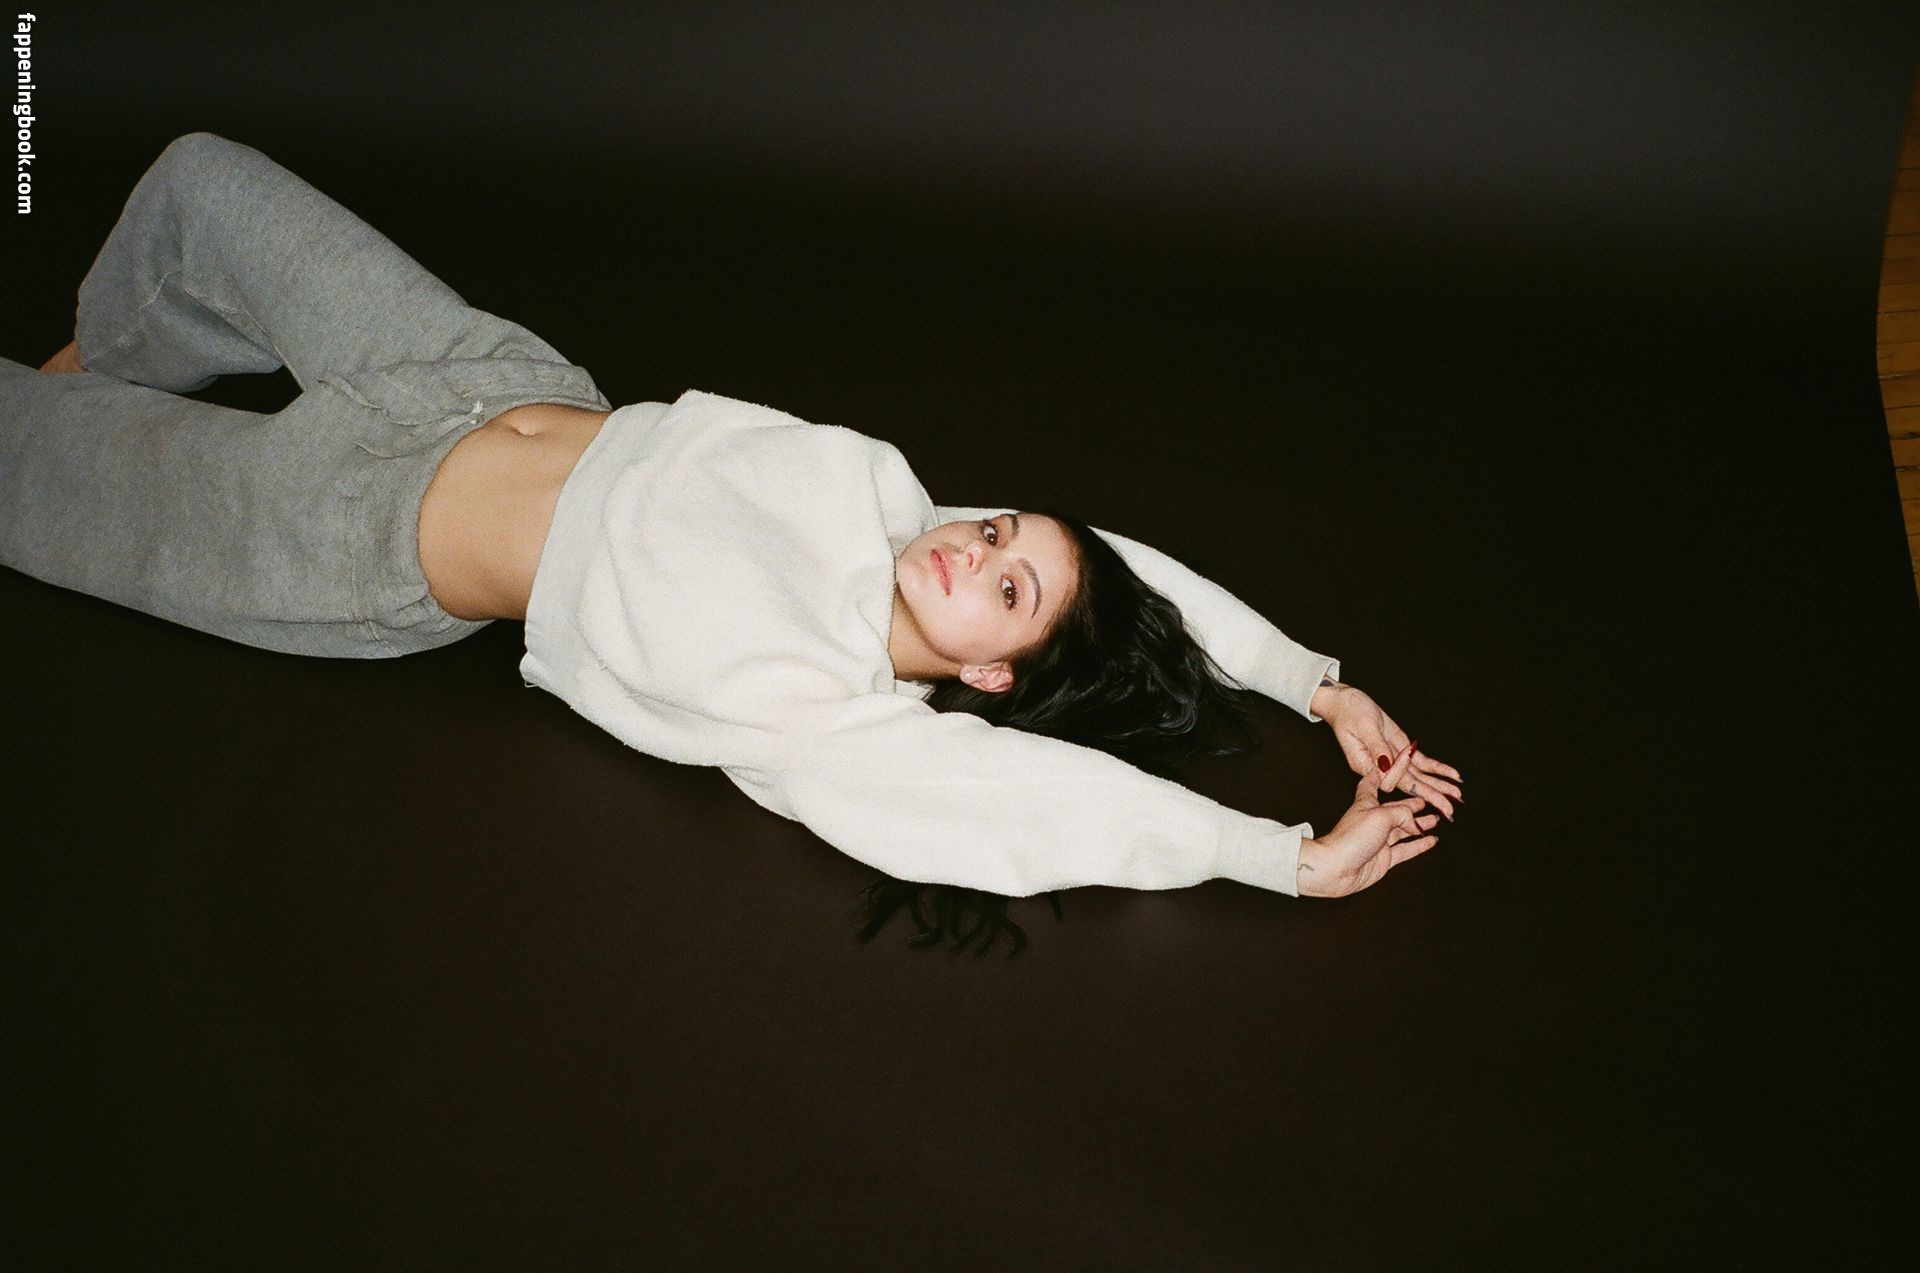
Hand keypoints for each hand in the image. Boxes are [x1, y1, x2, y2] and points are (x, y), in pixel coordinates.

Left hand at [1296, 761, 1439, 897]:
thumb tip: (1415, 824)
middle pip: (1395, 809)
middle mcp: (1373, 821)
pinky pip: (1406, 849)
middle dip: (1411, 805)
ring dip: (1419, 825)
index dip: (1379, 775)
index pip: (1371, 784)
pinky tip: (1431, 840)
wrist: (1336, 869)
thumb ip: (1402, 814)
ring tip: (1435, 820)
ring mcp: (1379, 840)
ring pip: (1404, 830)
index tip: (1388, 768)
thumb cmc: (1351, 839)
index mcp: (1366, 804)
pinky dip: (1420, 845)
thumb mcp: (1380, 816)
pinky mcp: (1384, 858)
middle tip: (1427, 801)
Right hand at [1314, 682, 1464, 821]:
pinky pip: (1420, 762)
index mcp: (1366, 766)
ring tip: (1457, 795)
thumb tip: (1387, 765)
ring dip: (1438, 785)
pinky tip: (1451, 775)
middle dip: (1431, 796)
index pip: (1391, 779)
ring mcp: (1391, 760)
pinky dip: (1436, 768)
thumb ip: (1376, 748)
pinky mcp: (1399, 749)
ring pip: (1418, 776)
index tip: (1422, 777)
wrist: (1344, 702)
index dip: (1408, 780)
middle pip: (1409, 784)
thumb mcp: (1363, 728)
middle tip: (1449, 811)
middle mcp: (1380, 768)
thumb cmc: (1349, 713)